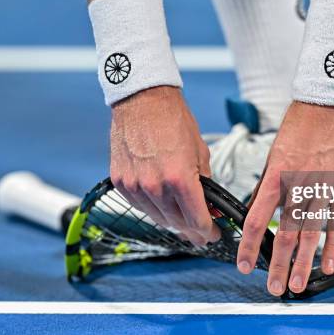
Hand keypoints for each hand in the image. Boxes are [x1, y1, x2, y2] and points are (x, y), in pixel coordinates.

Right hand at [110, 86, 219, 245]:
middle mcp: (155, 186)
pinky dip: (153, 209)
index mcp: (179, 178)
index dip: (208, 232)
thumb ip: (206, 184)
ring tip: (183, 222)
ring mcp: (135, 186)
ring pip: (157, 218)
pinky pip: (139, 205)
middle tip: (200, 234)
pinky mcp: (121, 182)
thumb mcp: (201, 152)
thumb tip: (211, 206)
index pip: (196, 220)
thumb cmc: (173, 120)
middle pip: (177, 224)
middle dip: (192, 231)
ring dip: (172, 222)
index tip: (212, 235)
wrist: (143, 100)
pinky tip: (162, 206)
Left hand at [236, 101, 333, 295]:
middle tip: (274, 288)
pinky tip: (329, 265)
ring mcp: (323, 190)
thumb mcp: (274, 154)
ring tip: (297, 284)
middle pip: (284, 234)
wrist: (330, 106)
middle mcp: (298, 187)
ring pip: (310, 234)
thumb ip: (268, 184)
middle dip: (277, 265)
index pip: (256, 219)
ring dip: (303, 263)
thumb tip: (257, 207)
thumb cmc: (300, 127)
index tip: (243, 264)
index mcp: (276, 177)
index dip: (247, 245)